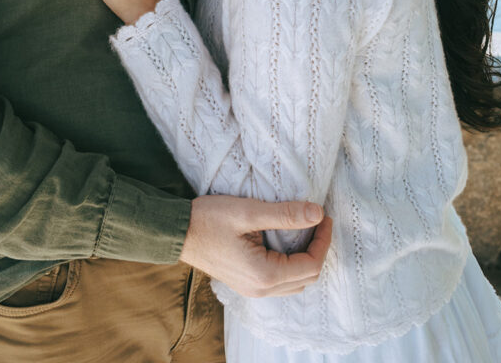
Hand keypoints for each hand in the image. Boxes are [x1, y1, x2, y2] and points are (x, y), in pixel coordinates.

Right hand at [180, 195, 332, 297]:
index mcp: (264, 274)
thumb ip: (284, 214)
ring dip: (306, 258)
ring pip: (295, 282)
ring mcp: (252, 289)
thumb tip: (317, 213)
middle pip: (306, 277)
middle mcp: (261, 289)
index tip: (324, 215)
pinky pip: (280, 280)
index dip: (323, 240)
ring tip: (306, 229)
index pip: (311, 265)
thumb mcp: (248, 211)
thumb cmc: (209, 219)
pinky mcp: (246, 282)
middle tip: (318, 220)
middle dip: (318, 248)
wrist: (176, 232)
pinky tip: (288, 241)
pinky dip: (292, 263)